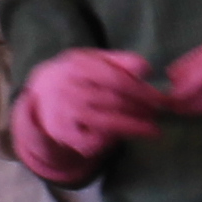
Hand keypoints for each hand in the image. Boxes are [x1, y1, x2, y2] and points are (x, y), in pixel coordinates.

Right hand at [10, 47, 173, 182]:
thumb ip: (121, 61)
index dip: (143, 92)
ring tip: (152, 130)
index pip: (117, 81)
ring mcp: (64, 114)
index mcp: (79, 66)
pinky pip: (92, 143)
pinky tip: (121, 136)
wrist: (40, 91)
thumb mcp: (93, 58)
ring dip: (134, 128)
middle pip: (115, 103)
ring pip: (107, 124)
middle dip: (142, 110)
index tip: (161, 100)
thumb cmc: (76, 73)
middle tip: (159, 114)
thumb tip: (147, 70)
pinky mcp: (62, 134)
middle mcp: (70, 90)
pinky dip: (110, 142)